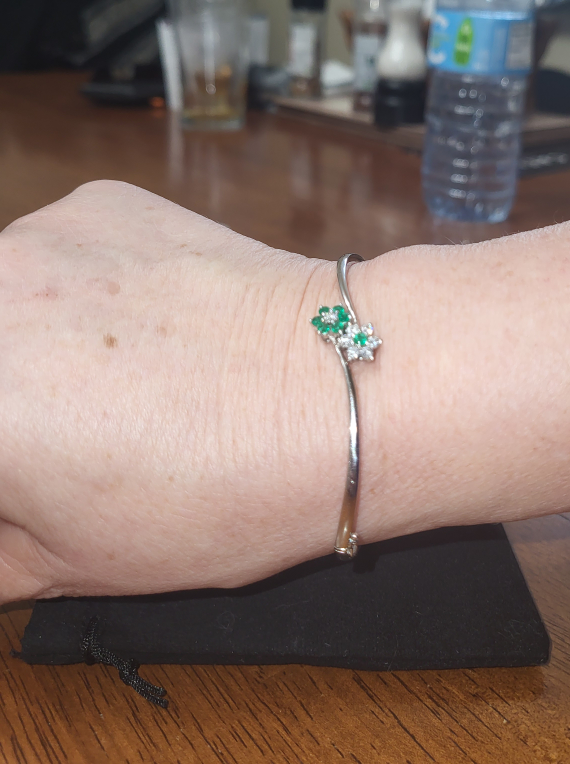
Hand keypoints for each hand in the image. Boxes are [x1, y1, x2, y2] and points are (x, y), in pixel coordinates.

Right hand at [0, 181, 339, 602]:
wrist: (342, 391)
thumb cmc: (226, 488)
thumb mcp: (68, 560)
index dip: (8, 456)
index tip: (24, 473)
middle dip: (9, 405)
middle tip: (46, 436)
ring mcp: (38, 234)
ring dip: (17, 341)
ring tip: (100, 384)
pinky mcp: (98, 203)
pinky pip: (48, 252)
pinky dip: (69, 292)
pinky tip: (136, 330)